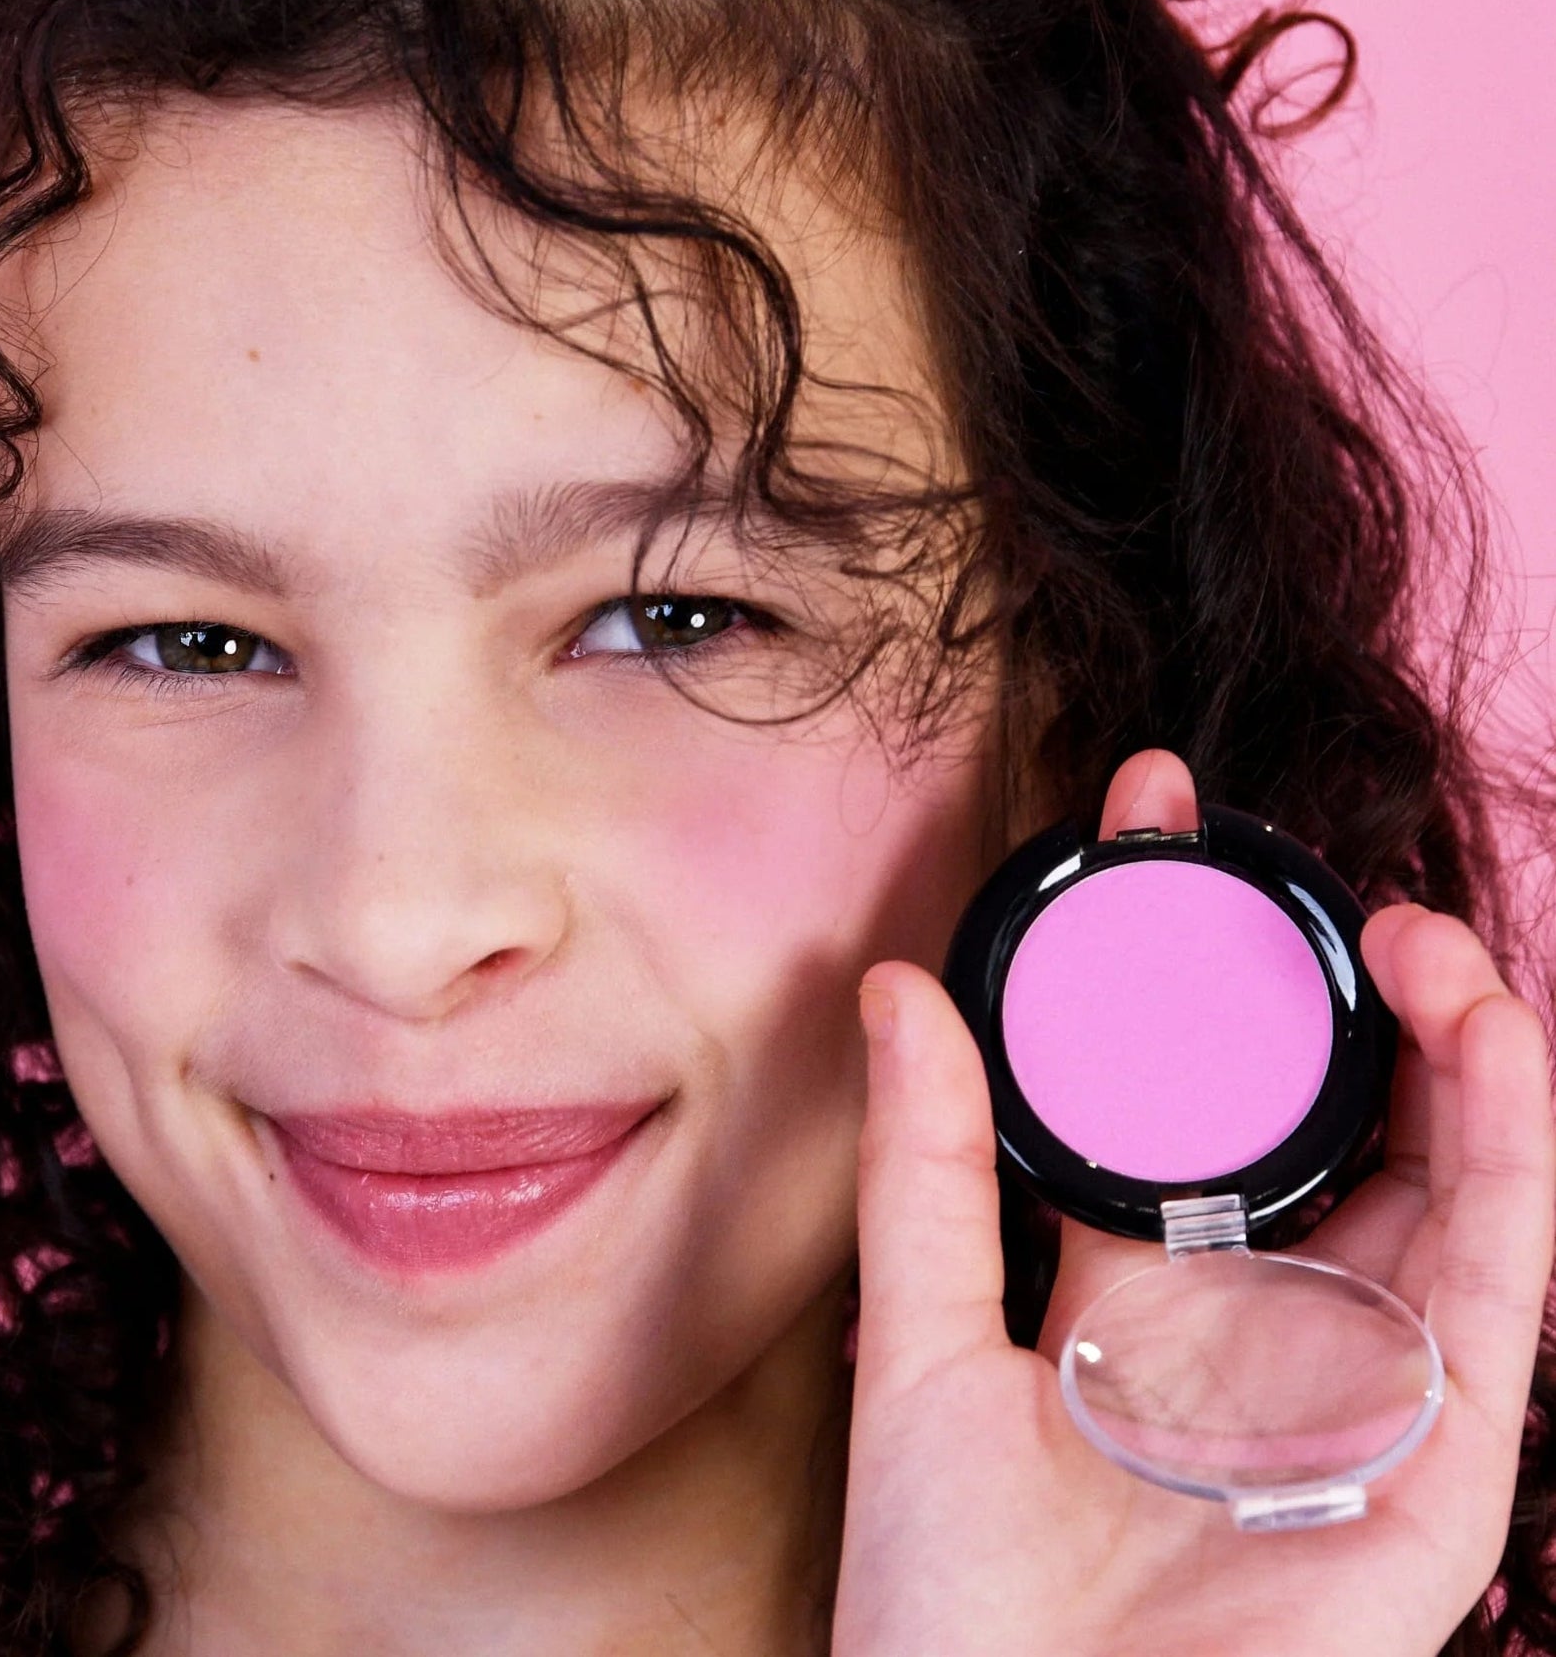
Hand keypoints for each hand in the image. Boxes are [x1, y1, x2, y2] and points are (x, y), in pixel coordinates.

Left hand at [830, 751, 1555, 1656]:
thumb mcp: (921, 1352)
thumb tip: (897, 988)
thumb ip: (927, 1172)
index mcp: (1138, 1280)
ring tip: (1408, 926)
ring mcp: (1358, 1379)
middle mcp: (1260, 1313)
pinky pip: (1502, 1286)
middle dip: (1319, 976)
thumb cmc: (953, 1600)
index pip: (1177, 1081)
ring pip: (1444, 1178)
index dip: (1172, 948)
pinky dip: (1512, 1151)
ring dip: (1451, 1040)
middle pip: (1328, 1112)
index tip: (1142, 812)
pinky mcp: (1437, 1460)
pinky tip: (1489, 1038)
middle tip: (1274, 849)